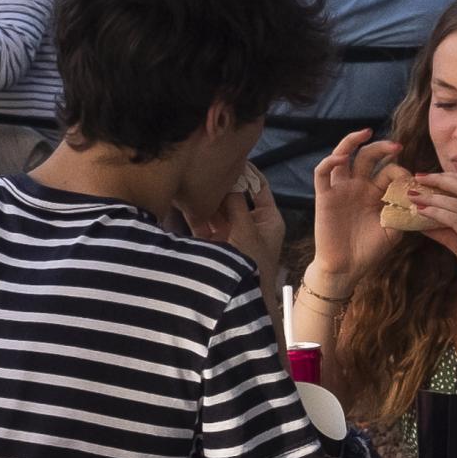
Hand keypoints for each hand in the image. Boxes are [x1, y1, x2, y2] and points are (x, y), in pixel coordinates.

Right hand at [189, 163, 284, 286]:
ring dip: (209, 197)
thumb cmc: (253, 265)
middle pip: (237, 195)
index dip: (246, 170)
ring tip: (196, 178)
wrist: (243, 302)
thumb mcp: (246, 230)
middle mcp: (251, 223)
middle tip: (207, 163)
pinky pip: (206, 222)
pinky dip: (198, 212)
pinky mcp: (217, 244)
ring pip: (220, 208)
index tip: (231, 154)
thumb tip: (229, 178)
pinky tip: (188, 199)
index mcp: (268, 218)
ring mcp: (233, 233)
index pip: (258, 186)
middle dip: (223, 183)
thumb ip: (236, 203)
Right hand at [308, 129, 402, 284]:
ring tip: (367, 132)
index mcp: (375, 193)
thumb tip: (424, 197)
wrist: (346, 269)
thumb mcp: (394, 230)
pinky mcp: (324, 196)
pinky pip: (322, 173)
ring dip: (353, 141)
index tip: (412, 180)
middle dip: (382, 147)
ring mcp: (340, 189)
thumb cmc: (369, 251)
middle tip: (398, 145)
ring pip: (343, 155)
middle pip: (368, 156)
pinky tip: (341, 158)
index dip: (400, 171)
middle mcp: (357, 186)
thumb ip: (405, 212)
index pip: (388, 170)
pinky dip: (330, 161)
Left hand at [384, 169, 456, 313]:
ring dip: (433, 197)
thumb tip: (423, 220)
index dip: (451, 177)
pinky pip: (456, 220)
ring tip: (413, 196)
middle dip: (440, 179)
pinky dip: (437, 213)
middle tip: (418, 177)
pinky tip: (421, 211)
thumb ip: (447, 231)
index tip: (429, 176)